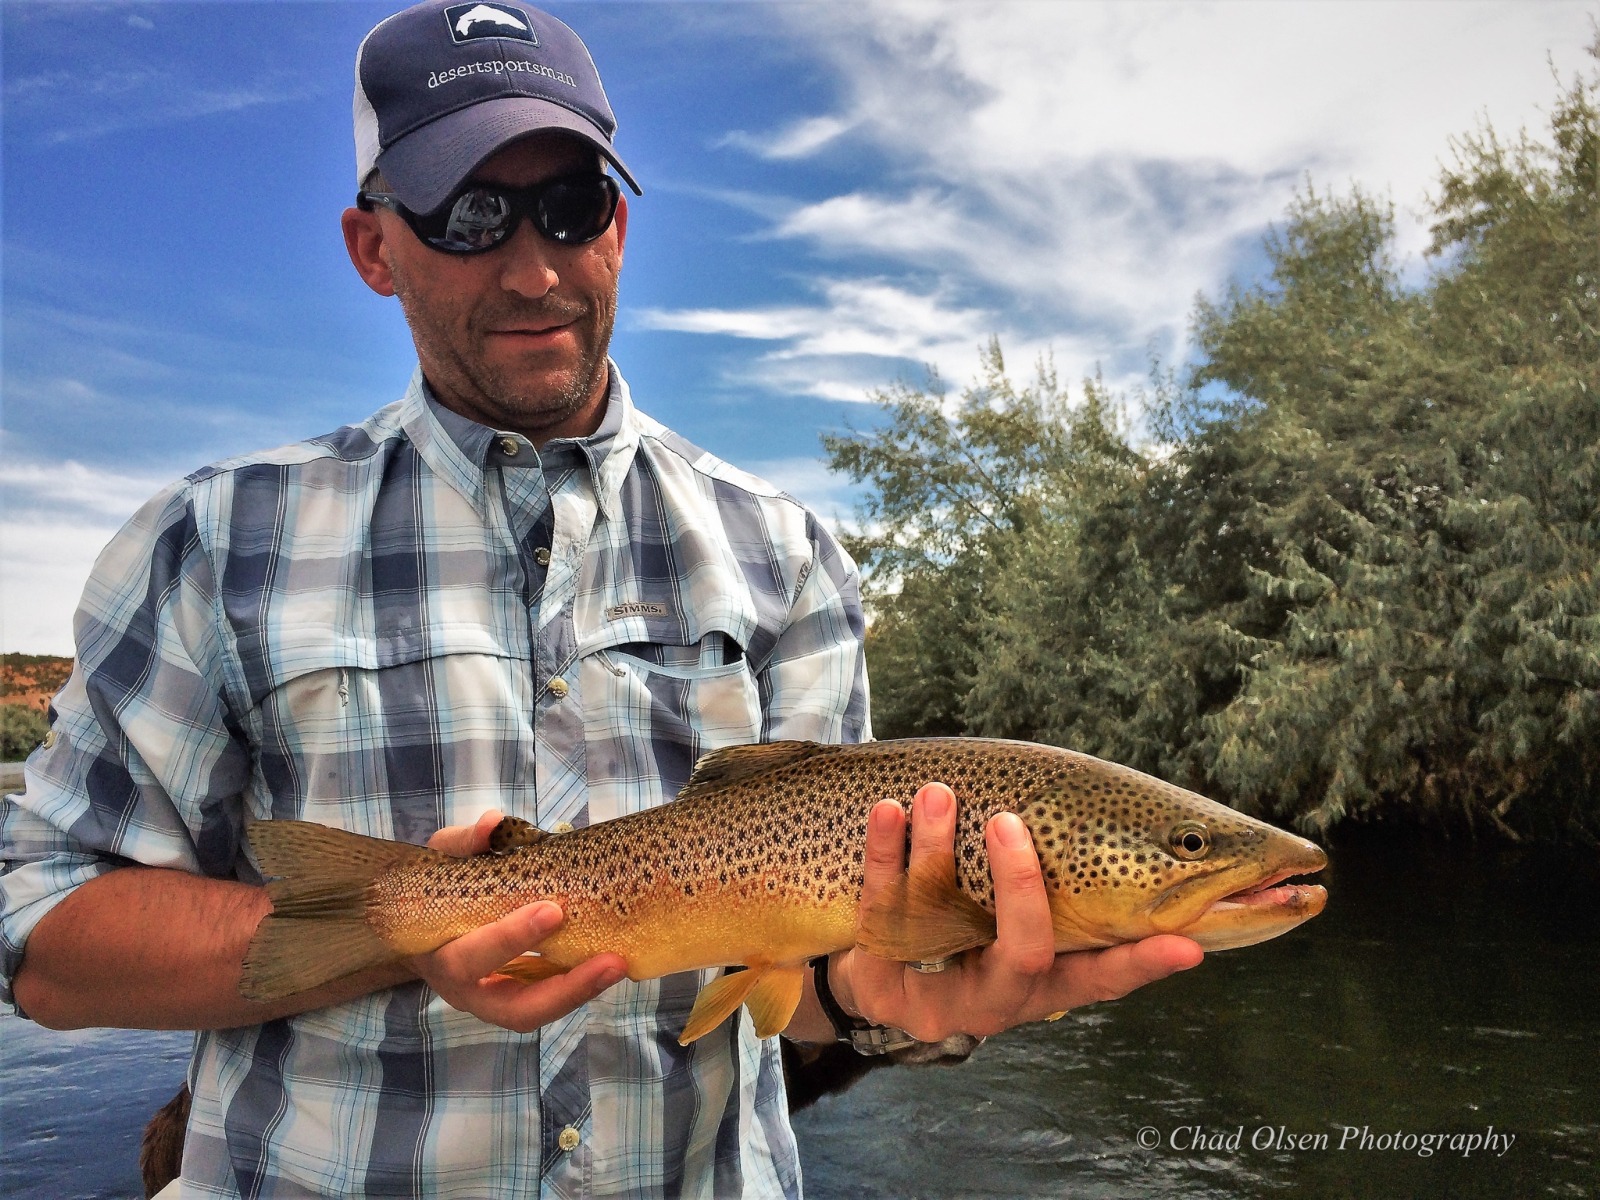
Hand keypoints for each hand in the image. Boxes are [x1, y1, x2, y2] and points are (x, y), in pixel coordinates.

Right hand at [406, 810, 627, 1033]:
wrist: (429, 920)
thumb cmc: (439, 888)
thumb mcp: (443, 858)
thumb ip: (463, 842)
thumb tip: (493, 824)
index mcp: (439, 955)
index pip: (471, 957)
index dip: (511, 938)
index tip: (553, 910)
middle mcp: (466, 990)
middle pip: (513, 1008)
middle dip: (563, 988)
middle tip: (610, 960)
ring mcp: (494, 1001)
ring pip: (537, 1012)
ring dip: (581, 992)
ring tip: (619, 965)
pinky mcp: (521, 998)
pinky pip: (551, 1000)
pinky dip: (581, 986)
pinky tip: (614, 963)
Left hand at [832, 784, 1202, 1041]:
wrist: (867, 962)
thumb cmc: (959, 917)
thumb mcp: (1007, 906)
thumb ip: (1056, 878)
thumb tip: (1129, 815)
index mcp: (1044, 980)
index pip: (1102, 976)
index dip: (1143, 963)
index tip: (1187, 943)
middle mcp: (1000, 997)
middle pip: (1024, 953)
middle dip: (1020, 885)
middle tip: (1009, 820)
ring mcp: (939, 998)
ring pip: (942, 925)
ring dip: (936, 849)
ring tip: (938, 792)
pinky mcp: (880, 986)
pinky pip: (880, 913)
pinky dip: (883, 854)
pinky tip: (888, 810)